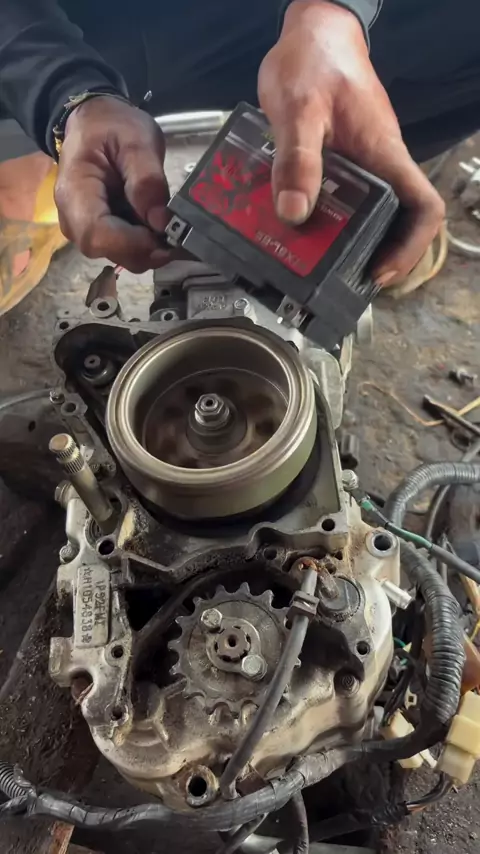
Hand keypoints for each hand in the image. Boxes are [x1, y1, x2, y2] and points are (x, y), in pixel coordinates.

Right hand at [54, 97, 171, 272]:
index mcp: (74, 191)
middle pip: (109, 251)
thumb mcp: (135, 140)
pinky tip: (164, 228)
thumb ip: (147, 179)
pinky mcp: (102, 234)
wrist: (94, 123)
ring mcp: (85, 229)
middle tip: (179, 233)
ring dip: (151, 248)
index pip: (97, 234)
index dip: (133, 243)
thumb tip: (161, 222)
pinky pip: (126, 250)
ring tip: (173, 226)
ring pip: (121, 256)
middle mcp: (73, 219)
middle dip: (148, 249)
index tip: (165, 234)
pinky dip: (149, 244)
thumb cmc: (111, 127)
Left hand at [258, 0, 445, 285]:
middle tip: (335, 281)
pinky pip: (340, 199)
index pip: (422, 207)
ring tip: (312, 265)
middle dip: (372, 256)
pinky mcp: (338, 162)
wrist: (310, 33)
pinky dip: (323, 220)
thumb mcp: (299, 110)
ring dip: (345, 242)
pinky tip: (295, 230)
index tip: (380, 272)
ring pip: (365, 215)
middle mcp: (379, 165)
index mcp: (384, 155)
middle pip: (395, 222)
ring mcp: (360, 164)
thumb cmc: (312, 63)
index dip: (411, 246)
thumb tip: (293, 215)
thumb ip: (297, 159)